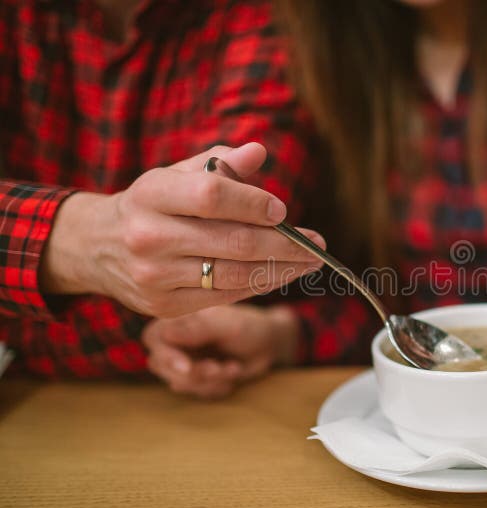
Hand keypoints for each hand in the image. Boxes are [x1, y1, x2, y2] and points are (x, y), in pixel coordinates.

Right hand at [41, 143, 323, 316]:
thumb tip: (258, 152)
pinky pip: (224, 295)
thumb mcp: (176, 174)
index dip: (252, 203)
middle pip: (232, 241)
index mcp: (151, 193)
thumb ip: (219, 161)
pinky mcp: (164, 306)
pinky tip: (282, 274)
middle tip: (317, 242)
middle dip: (284, 244)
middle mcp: (148, 236)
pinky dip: (258, 284)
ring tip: (310, 262)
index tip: (283, 210)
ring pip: (233, 274)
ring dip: (280, 269)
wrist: (97, 246)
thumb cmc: (153, 204)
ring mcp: (154, 276)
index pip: (211, 196)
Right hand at [142, 304, 297, 398]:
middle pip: (160, 365)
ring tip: (232, 368)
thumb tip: (165, 334)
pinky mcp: (196, 378)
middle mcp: (176, 340)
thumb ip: (197, 329)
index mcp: (178, 319)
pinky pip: (197, 392)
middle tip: (218, 368)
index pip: (153, 338)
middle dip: (192, 373)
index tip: (187, 367)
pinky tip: (232, 372)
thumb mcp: (227, 325)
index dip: (166, 356)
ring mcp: (184, 360)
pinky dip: (217, 387)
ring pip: (179, 382)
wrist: (269, 344)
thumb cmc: (249, 326)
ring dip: (209, 380)